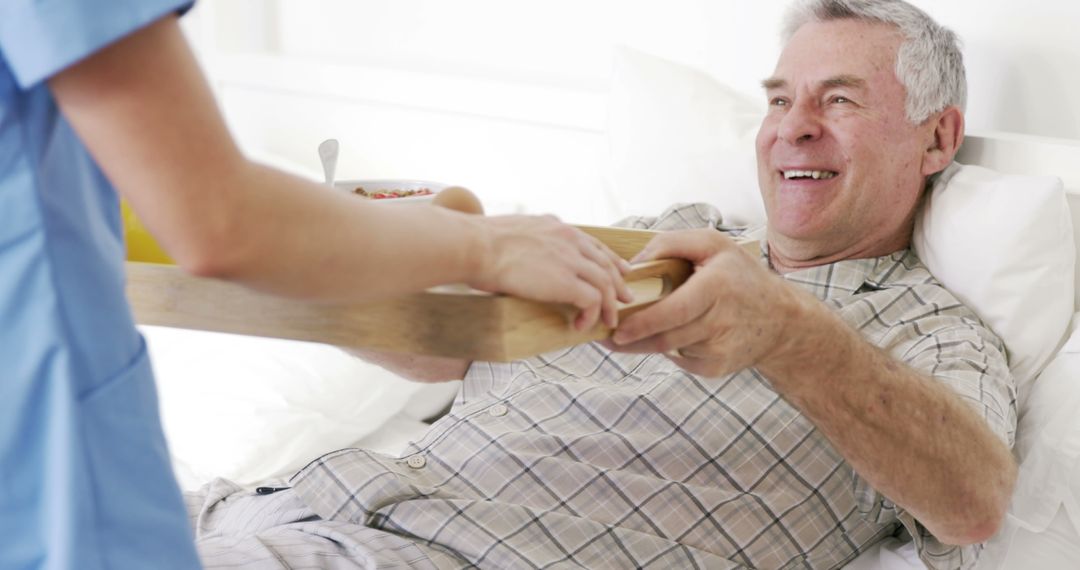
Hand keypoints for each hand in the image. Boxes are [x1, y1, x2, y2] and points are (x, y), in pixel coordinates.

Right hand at [469, 215, 634, 330]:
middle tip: (625, 298)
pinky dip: (592, 314)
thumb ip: (526, 240)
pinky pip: (593, 300)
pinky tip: (582, 325)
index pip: (593, 243)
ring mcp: (569, 259)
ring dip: (609, 305)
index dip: (610, 259)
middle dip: (619, 282)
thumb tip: (516, 254)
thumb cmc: (479, 243)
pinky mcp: (566, 281)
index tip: (620, 270)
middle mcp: (568, 239)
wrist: (475, 246)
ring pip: (605, 283)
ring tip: (608, 321)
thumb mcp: (511, 232)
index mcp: (556, 226)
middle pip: (606, 262)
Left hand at [604, 229, 796, 376]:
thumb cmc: (741, 276)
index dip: (643, 324)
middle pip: (665, 337)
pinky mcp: (717, 368)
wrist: (781, 319)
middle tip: (605, 337)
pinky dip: (670, 349)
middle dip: (632, 339)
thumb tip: (633, 264)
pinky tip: (671, 336)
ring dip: (647, 342)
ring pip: (669, 348)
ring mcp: (720, 349)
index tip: (616, 330)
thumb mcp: (713, 245)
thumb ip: (671, 244)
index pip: (674, 311)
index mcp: (718, 287)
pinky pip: (681, 359)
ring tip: (628, 334)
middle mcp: (721, 321)